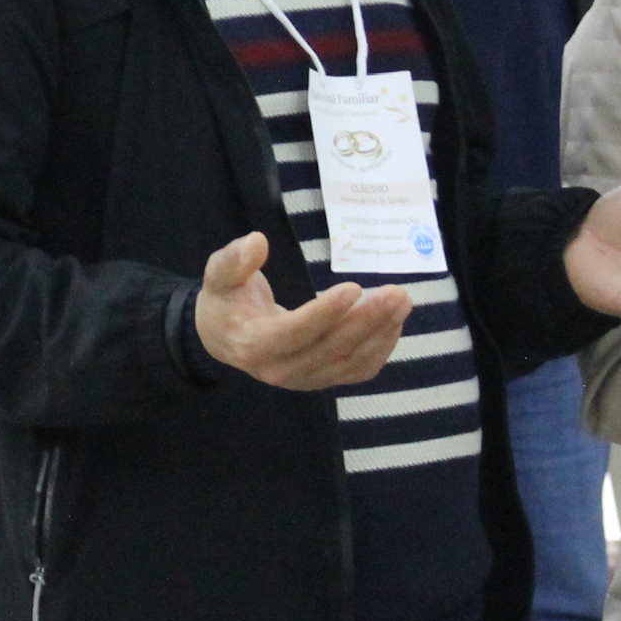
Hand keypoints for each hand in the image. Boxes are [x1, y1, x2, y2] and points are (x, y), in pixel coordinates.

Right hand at [192, 230, 414, 391]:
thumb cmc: (225, 300)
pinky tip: (394, 323)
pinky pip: (357, 370)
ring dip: (381, 333)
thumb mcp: (219, 275)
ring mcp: (304, 379)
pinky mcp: (322, 379)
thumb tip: (257, 242)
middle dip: (367, 320)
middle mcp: (281, 370)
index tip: (353, 287)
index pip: (295, 332)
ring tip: (402, 302)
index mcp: (254, 344)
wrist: (224, 337)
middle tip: (395, 292)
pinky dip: (380, 349)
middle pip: (331, 348)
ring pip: (350, 362)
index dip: (325, 313)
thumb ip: (234, 260)